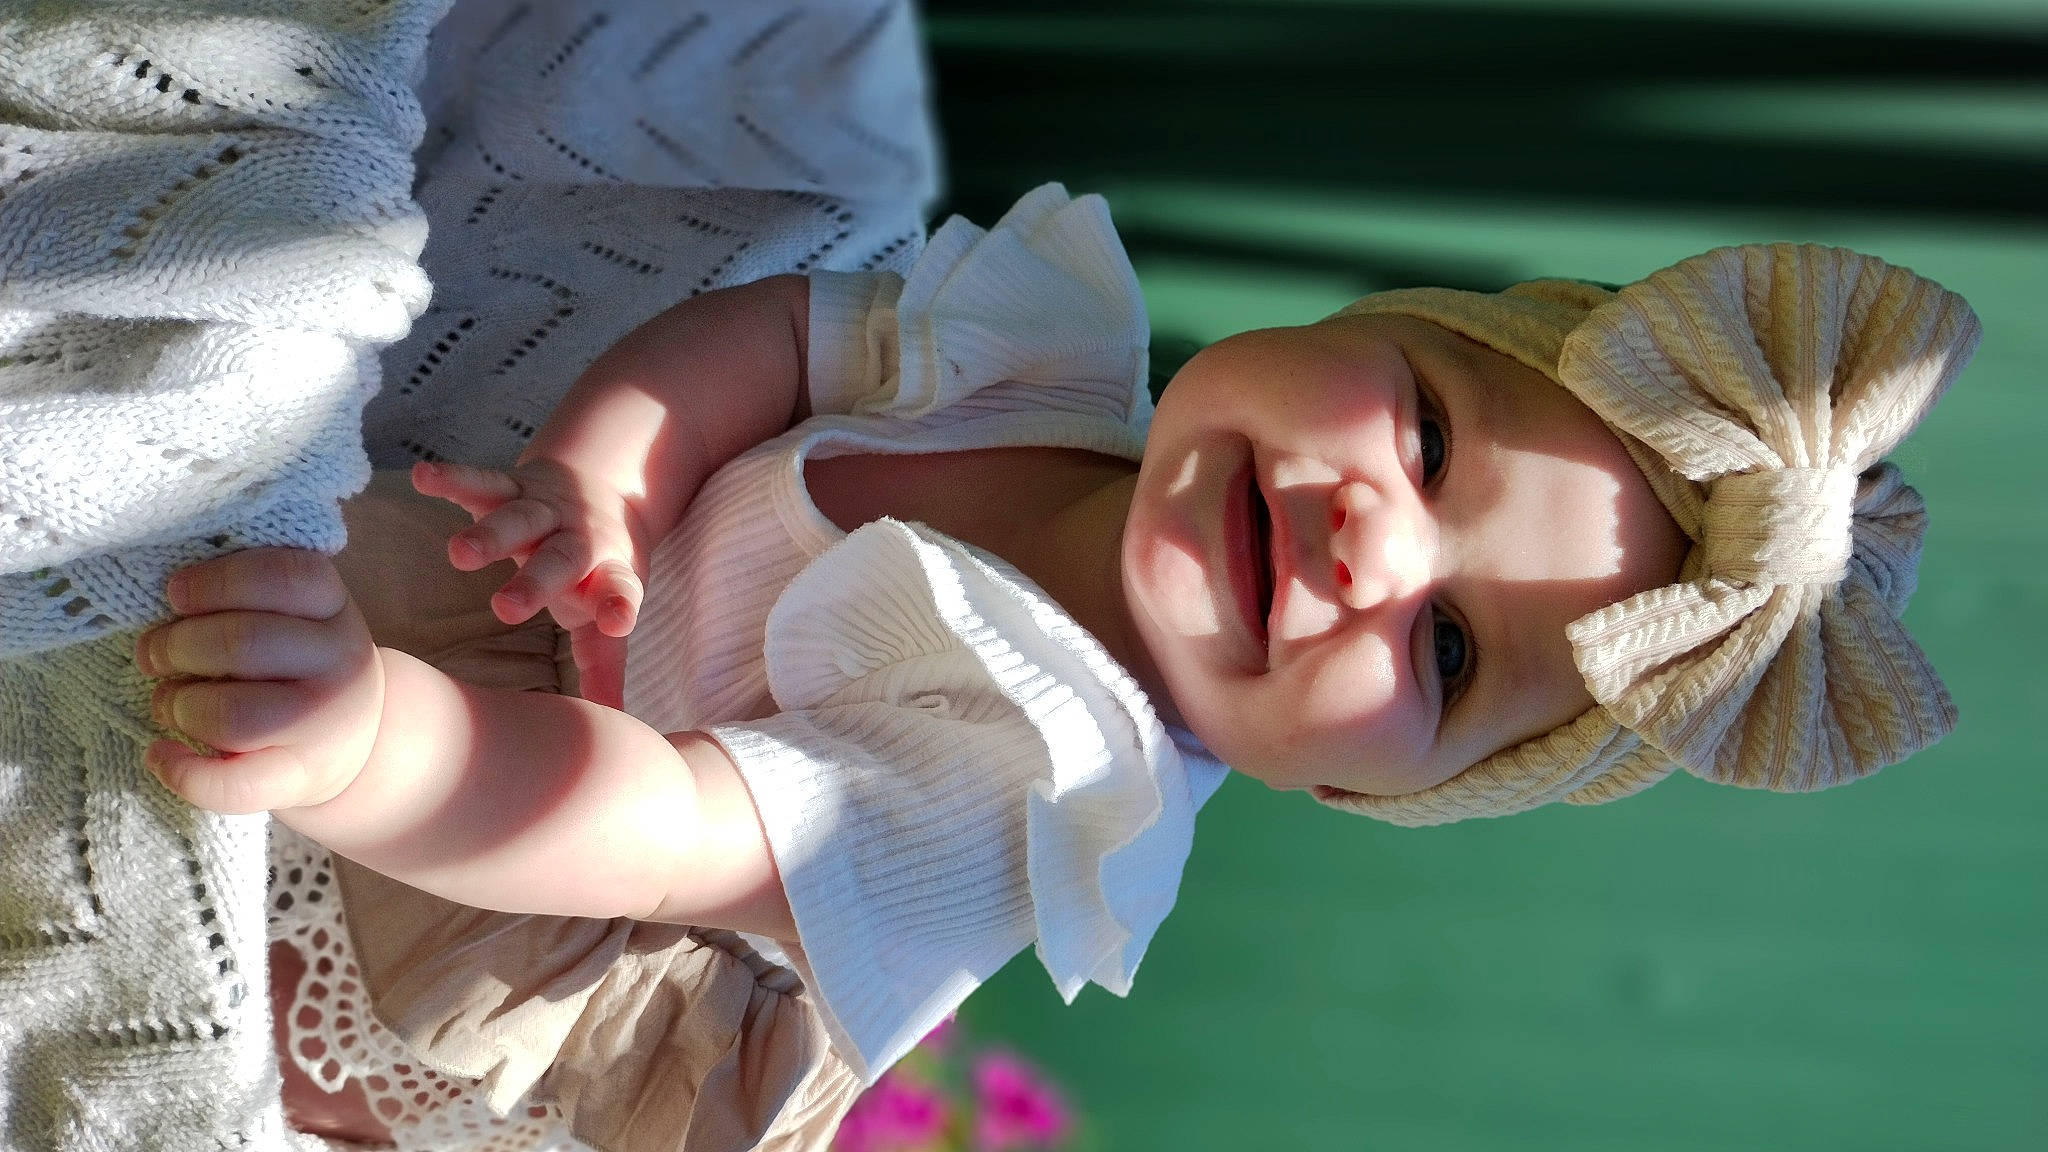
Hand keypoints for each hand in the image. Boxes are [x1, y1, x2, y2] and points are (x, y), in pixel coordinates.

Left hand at [137, 549, 383, 814]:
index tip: (177, 595)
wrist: (351, 741)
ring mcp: (325, 725)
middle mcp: (341, 663)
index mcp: (335, 611)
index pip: (283, 578)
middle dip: (176, 645)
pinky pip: (233, 785)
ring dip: (178, 705)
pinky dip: (182, 772)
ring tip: (168, 702)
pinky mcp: (300, 778)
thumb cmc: (298, 666)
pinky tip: (160, 754)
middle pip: (243, 643)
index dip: (217, 581)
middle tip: (154, 654)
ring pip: (232, 715)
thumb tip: (170, 599)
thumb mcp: (297, 617)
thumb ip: (250, 598)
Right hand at [409, 458, 646, 707]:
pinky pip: (481, 481)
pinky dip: (453, 478)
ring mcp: (544, 512)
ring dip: (490, 535)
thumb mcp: (608, 612)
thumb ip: (605, 665)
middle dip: (534, 582)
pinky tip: (422, 477)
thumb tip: (615, 724)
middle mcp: (578, 540)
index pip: (619, 592)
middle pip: (558, 560)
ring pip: (517, 521)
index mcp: (607, 573)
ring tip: (459, 554)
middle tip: (507, 609)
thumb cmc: (597, 570)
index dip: (618, 606)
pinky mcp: (513, 487)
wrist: (604, 490)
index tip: (618, 622)